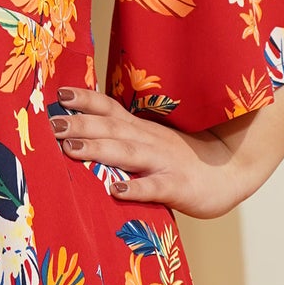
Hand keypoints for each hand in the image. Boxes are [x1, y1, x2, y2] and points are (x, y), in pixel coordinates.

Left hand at [50, 86, 247, 219]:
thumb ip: (121, 135)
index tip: (59, 93)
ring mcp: (164, 162)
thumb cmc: (182, 160)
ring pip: (127, 153)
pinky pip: (154, 187)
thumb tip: (80, 132)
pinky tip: (116, 191)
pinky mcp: (177, 187)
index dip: (85, 100)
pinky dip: (135, 188)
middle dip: (80, 124)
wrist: (231, 173)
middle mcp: (149, 140)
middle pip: (111, 128)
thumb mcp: (150, 141)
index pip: (109, 108)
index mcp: (140, 129)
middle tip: (52, 124)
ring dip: (98, 149)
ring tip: (71, 149)